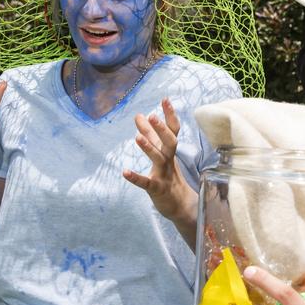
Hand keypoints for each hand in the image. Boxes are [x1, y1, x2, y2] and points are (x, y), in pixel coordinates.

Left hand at [125, 98, 197, 231]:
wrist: (179, 204)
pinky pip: (146, 183)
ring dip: (149, 148)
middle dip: (161, 129)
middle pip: (169, 142)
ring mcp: (164, 174)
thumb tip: (139, 115)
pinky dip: (136, 178)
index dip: (169, 115)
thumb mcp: (159, 153)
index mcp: (169, 150)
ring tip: (137, 137)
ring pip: (159, 159)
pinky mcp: (157, 189)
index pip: (173, 130)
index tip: (165, 99)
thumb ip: (149, 134)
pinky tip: (125, 172)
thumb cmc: (168, 175)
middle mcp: (169, 160)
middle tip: (152, 116)